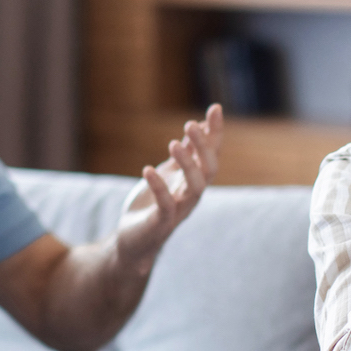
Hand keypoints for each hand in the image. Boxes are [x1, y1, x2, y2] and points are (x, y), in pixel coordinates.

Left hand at [115, 104, 223, 273]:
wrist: (134, 242)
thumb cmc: (152, 206)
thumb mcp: (169, 173)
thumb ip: (184, 154)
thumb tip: (200, 125)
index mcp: (194, 181)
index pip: (211, 154)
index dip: (215, 133)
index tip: (215, 108)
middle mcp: (191, 195)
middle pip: (209, 170)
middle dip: (203, 146)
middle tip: (190, 124)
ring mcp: (178, 210)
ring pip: (195, 188)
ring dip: (187, 165)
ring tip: (173, 143)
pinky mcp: (161, 223)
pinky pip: (166, 205)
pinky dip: (159, 187)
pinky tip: (148, 169)